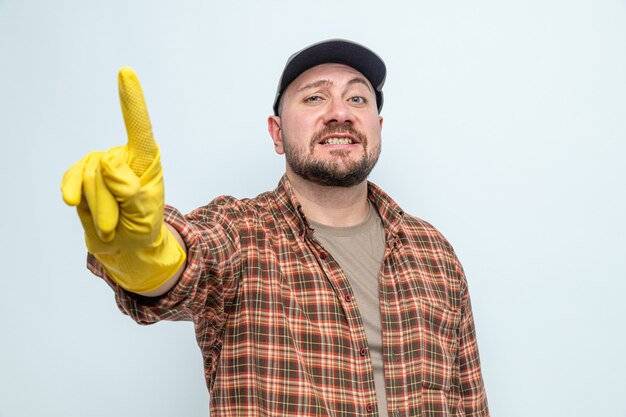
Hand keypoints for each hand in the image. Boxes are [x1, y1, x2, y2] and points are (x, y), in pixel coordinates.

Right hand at [62, 68, 184, 291]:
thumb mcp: (145, 216)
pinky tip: (75, 203)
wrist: (125, 247)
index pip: (139, 127)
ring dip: (98, 209)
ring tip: (111, 223)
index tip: (126, 73)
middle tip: (119, 224)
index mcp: (146, 161)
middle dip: (109, 204)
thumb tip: (106, 162)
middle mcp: (122, 156)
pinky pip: (71, 180)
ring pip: (88, 178)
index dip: (132, 101)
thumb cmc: (142, 228)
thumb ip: (131, 191)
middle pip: (105, 170)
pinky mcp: (81, 175)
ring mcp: (99, 164)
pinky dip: (75, 196)